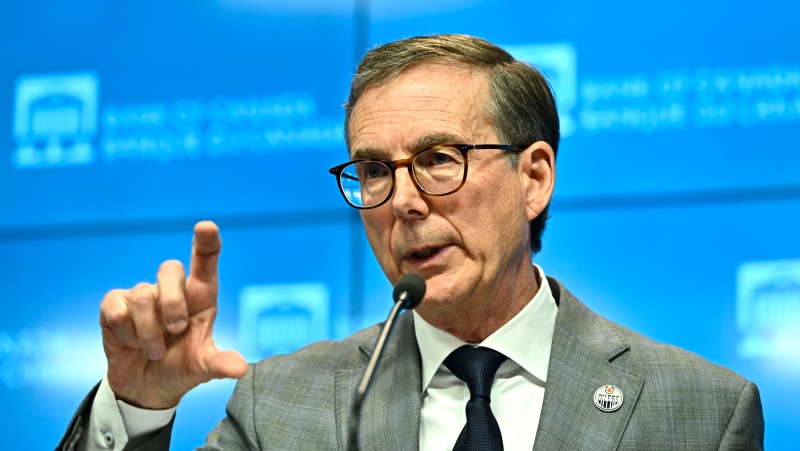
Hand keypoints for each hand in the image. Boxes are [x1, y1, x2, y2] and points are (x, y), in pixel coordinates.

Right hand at [99, 221, 247, 408]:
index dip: (206, 241)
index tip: (206, 227)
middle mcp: (172, 290)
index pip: (205, 260)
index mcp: (200, 296)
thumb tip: (241, 369)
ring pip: (143, 295)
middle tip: (176, 330)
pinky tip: (132, 344)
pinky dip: (127, 334)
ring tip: (155, 352)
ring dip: (149, 332)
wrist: (146, 388)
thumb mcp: (202, 368)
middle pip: (169, 268)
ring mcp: (142, 295)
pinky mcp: (115, 306)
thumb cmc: (180, 367)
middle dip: (172, 302)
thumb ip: (220, 364)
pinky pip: (117, 310)